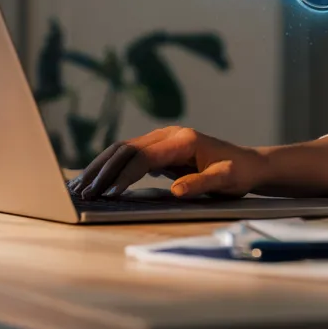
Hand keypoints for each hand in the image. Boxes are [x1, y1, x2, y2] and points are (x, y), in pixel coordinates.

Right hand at [67, 126, 266, 199]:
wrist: (248, 163)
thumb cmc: (239, 172)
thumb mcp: (226, 180)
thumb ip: (201, 184)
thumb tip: (175, 190)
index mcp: (183, 140)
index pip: (143, 156)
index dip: (123, 175)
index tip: (106, 193)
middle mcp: (169, 135)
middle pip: (126, 149)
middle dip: (102, 170)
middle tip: (82, 192)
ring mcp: (162, 140)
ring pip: (123, 150)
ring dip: (101, 167)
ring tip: (79, 186)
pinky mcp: (160, 149)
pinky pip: (129, 156)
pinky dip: (110, 167)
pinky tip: (96, 181)